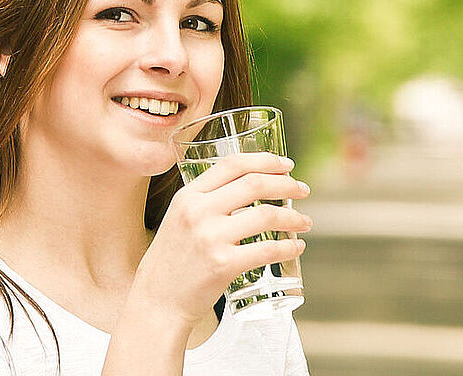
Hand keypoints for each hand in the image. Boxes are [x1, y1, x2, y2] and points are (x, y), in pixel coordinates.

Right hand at [132, 152, 311, 326]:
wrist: (158, 302)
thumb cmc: (173, 262)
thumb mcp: (180, 220)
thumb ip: (208, 202)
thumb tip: (251, 190)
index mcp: (188, 196)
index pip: (232, 164)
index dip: (265, 160)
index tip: (286, 165)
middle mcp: (198, 212)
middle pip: (254, 184)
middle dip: (287, 184)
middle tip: (303, 190)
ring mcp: (210, 238)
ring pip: (266, 215)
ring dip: (294, 217)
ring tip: (305, 222)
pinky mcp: (223, 265)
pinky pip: (267, 250)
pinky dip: (289, 247)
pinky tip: (296, 247)